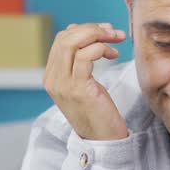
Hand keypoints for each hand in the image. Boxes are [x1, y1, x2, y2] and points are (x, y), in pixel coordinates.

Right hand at [44, 22, 128, 141]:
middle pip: (65, 37)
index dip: (84, 29)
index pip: (61, 39)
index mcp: (52, 75)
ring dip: (98, 35)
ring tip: (117, 40)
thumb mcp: (84, 81)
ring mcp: (62, 84)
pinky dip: (101, 48)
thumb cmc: (98, 111)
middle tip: (114, 32)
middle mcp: (52, 79)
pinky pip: (85, 56)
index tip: (106, 30)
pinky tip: (113, 55)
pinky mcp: (77, 89)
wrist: (103, 140)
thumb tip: (77, 29)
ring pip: (72, 43)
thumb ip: (78, 59)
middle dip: (92, 28)